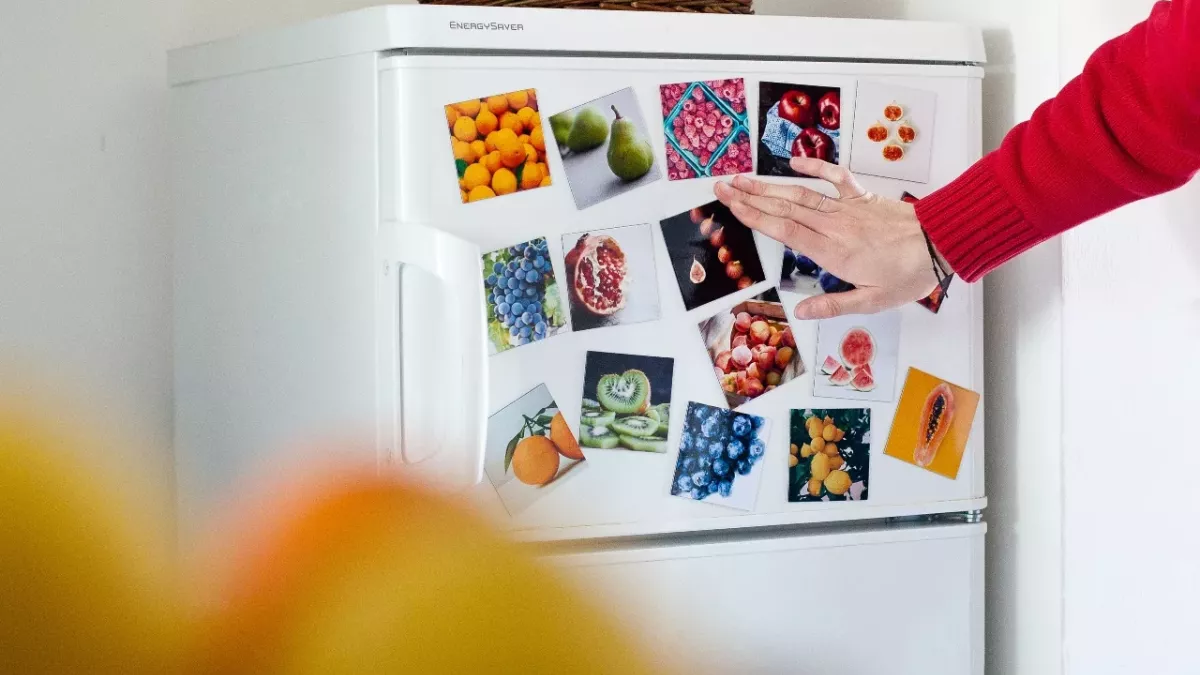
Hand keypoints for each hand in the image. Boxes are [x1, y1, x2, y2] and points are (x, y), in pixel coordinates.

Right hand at [713, 157, 945, 318]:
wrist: (940, 244)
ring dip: (770, 185)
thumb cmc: (908, 275)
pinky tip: (794, 162)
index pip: (784, 231)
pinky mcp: (861, 198)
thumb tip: (801, 311)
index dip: (755, 216)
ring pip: (801, 193)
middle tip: (722, 187)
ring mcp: (846, 209)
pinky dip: (815, 167)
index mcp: (832, 253)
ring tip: (743, 178)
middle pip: (784, 208)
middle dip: (750, 197)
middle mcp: (834, 226)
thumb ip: (833, 304)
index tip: (731, 206)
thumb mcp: (872, 301)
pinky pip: (835, 177)